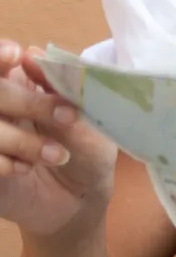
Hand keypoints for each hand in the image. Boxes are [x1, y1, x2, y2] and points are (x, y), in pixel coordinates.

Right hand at [0, 41, 116, 242]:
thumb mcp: (85, 120)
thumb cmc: (85, 152)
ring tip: (59, 156)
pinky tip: (25, 169)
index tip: (15, 56)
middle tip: (66, 116)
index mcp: (19, 86)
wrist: (79, 202)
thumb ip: (61, 90)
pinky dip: (5, 162)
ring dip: (23, 140)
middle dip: (28, 102)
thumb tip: (31, 54)